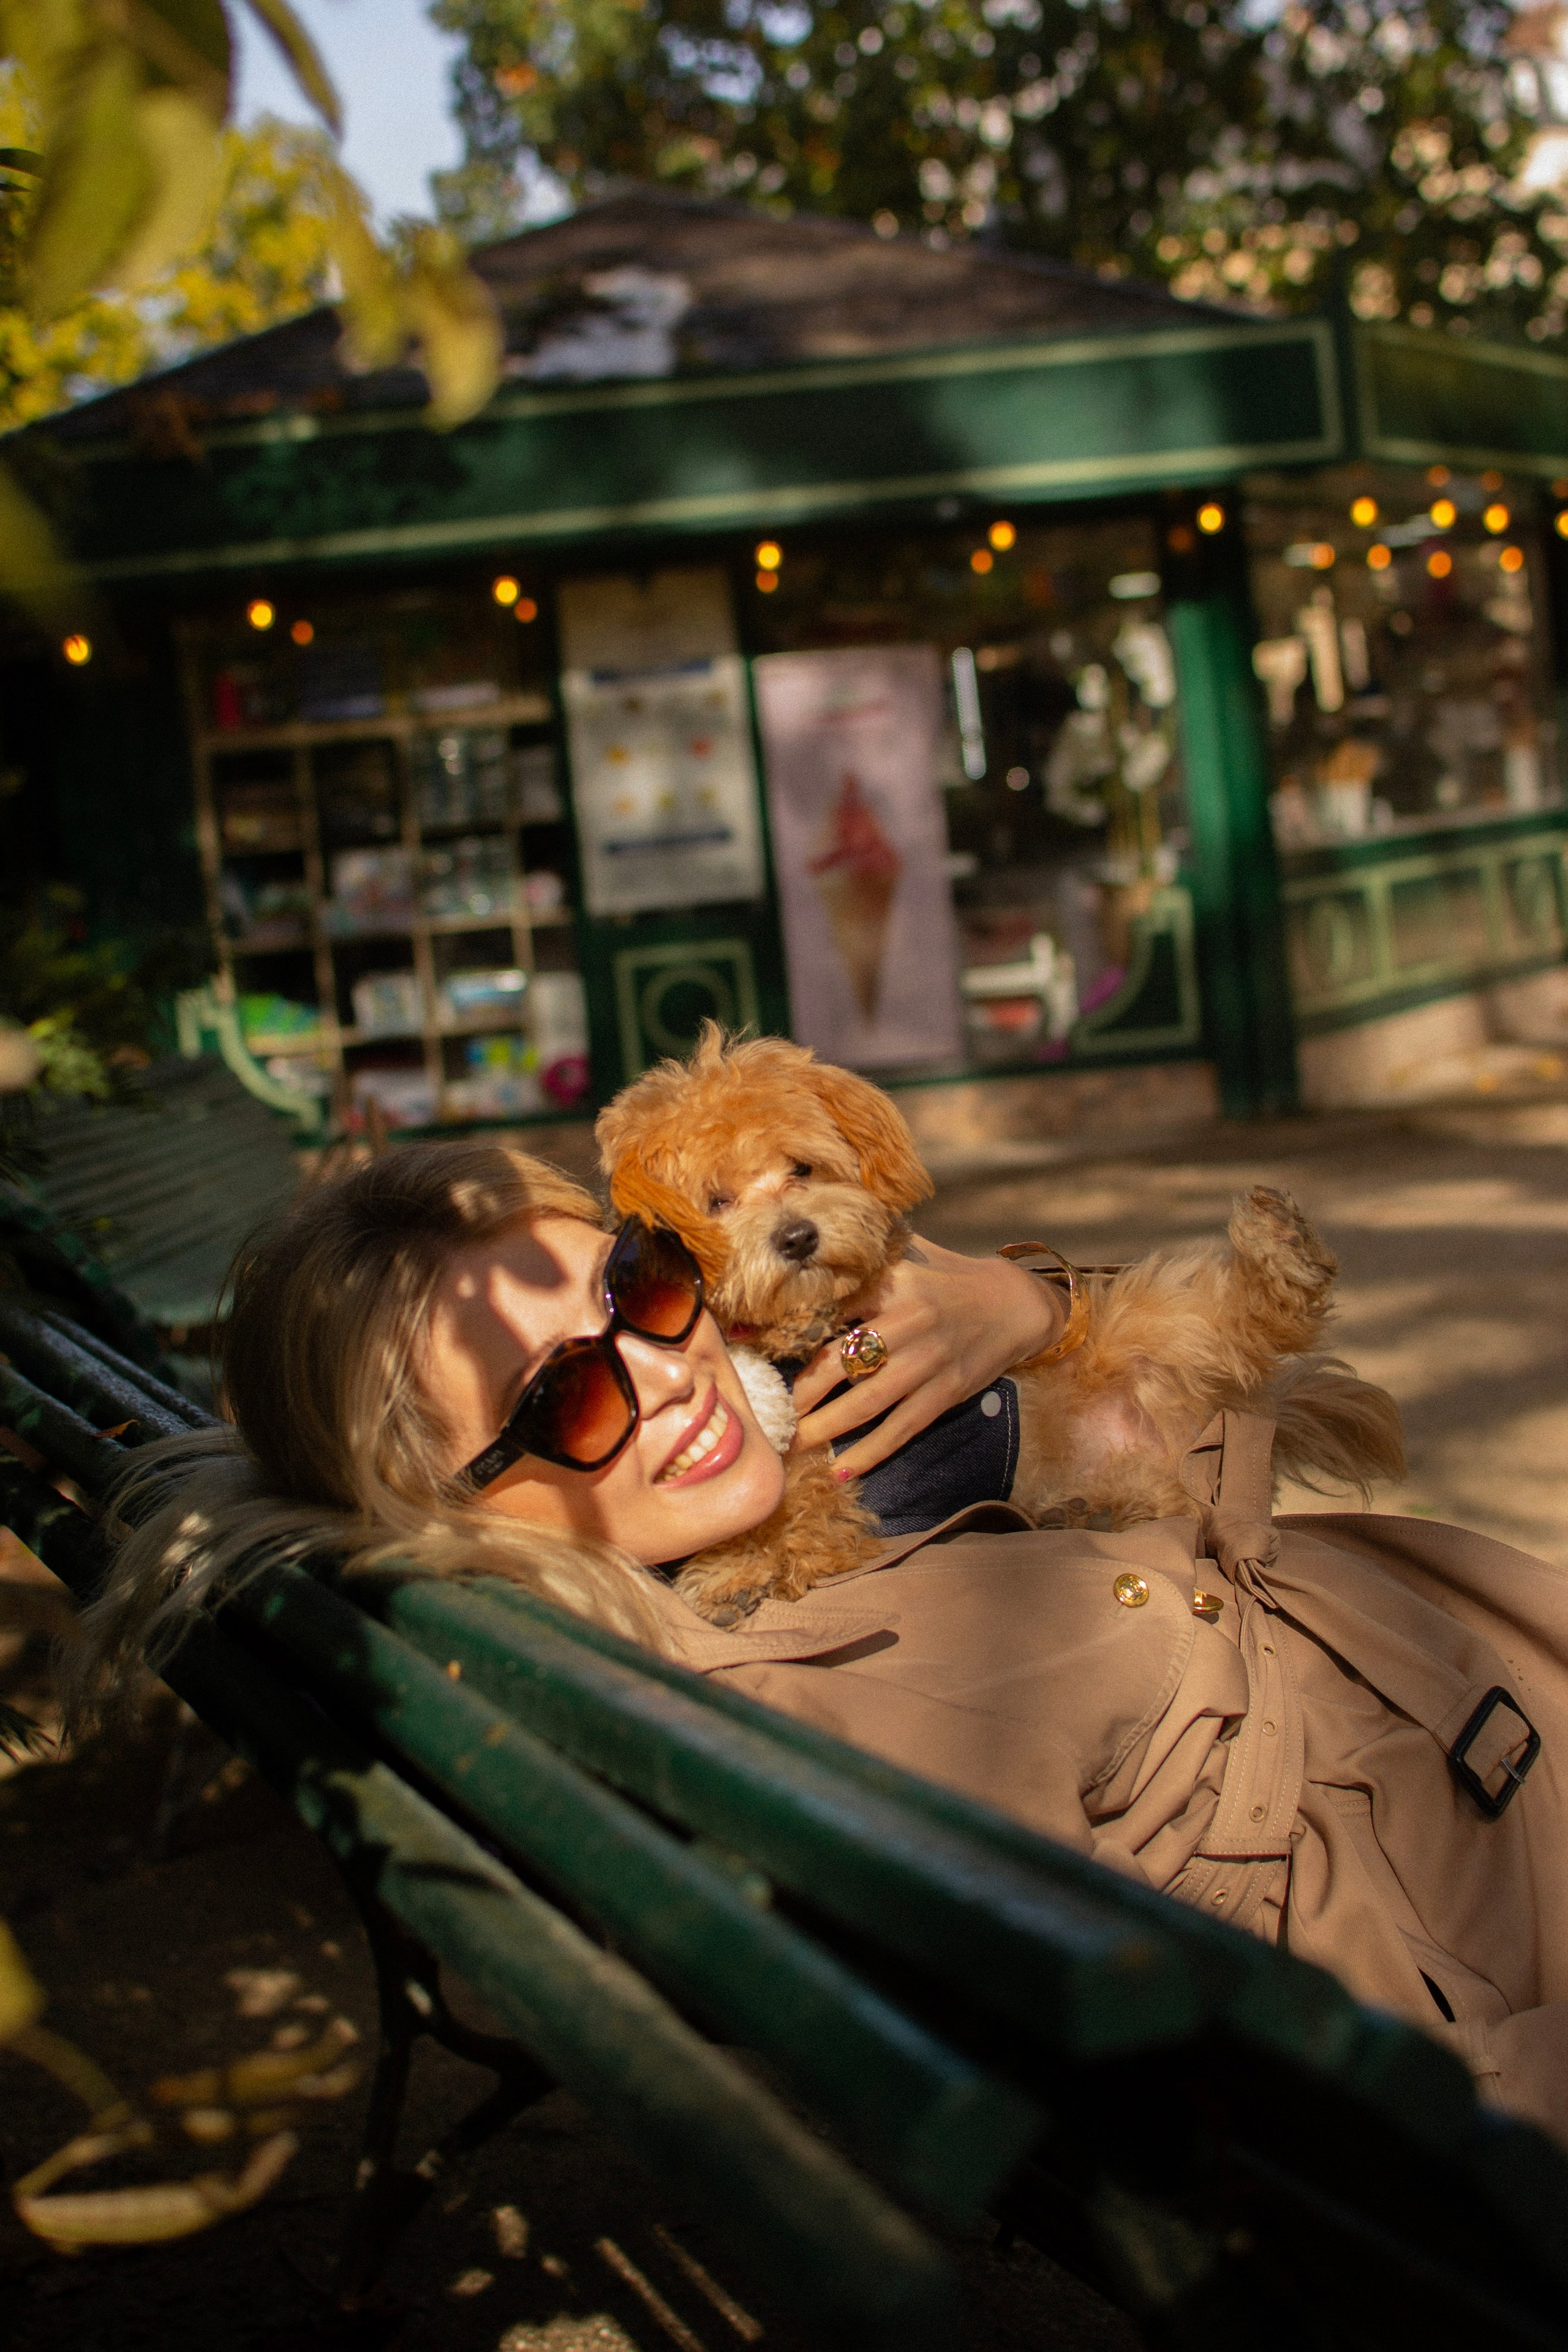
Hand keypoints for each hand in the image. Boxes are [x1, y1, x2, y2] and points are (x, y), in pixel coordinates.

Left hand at [790, 1236, 1064, 1477]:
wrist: (1015, 1306)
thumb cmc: (951, 1278)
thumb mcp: (910, 1255)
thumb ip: (865, 1256)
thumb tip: (805, 1243)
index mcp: (892, 1284)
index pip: (830, 1308)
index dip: (788, 1329)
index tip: (749, 1345)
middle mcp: (909, 1321)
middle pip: (840, 1362)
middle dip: (799, 1392)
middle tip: (767, 1413)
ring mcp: (929, 1360)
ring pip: (866, 1402)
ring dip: (825, 1427)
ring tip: (793, 1445)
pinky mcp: (947, 1391)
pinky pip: (902, 1428)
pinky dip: (871, 1452)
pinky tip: (841, 1471)